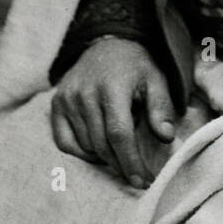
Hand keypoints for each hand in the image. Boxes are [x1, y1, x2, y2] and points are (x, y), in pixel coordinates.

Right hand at [51, 37, 175, 188]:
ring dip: (104, 157)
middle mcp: (85, 93)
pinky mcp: (56, 104)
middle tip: (136, 175)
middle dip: (121, 165)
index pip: (119, 133)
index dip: (130, 160)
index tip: (141, 181)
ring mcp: (67, 98)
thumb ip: (161, 107)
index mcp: (113, 87)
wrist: (107, 42)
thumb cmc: (135, 66)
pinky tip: (98, 151)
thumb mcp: (155, 79)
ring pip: (85, 145)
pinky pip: (65, 142)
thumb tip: (166, 137)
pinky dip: (81, 153)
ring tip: (121, 149)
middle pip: (102, 144)